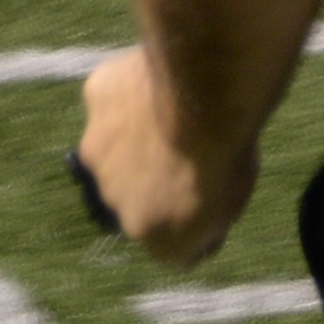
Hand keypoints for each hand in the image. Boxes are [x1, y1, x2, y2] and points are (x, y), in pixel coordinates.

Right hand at [74, 43, 260, 269]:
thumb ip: (201, 220)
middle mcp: (112, 200)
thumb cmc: (225, 153)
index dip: (187, 217)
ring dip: (136, 139)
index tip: (207, 195)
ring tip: (175, 115)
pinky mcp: (94, 103)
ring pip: (117, 147)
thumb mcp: (229, 204)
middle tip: (189, 152)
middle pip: (134, 193)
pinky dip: (130, 98)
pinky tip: (157, 85)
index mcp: (147, 232)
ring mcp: (97, 148)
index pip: (165, 238)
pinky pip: (113, 101)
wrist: (202, 95)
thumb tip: (197, 223)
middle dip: (154, 178)